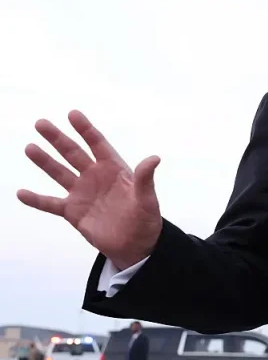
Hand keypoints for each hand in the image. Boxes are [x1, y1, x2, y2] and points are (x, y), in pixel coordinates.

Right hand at [17, 110, 162, 269]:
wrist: (135, 245)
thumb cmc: (145, 219)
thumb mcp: (147, 199)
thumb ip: (145, 179)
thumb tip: (154, 158)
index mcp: (114, 169)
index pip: (97, 144)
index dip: (85, 129)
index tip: (72, 114)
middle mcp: (95, 177)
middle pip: (73, 153)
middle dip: (58, 138)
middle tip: (41, 123)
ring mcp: (82, 193)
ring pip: (59, 173)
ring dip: (44, 161)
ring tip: (30, 148)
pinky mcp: (73, 212)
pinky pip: (50, 204)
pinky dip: (36, 200)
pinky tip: (21, 193)